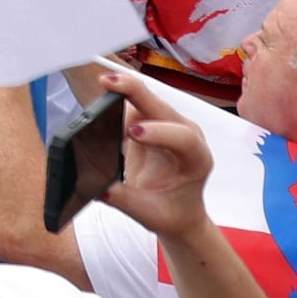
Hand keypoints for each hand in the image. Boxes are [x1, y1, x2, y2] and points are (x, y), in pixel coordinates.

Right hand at [88, 66, 217, 237]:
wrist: (179, 210)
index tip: (133, 133)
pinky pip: (135, 103)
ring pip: (147, 99)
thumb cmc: (172, 212)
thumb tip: (99, 187)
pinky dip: (119, 97)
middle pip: (162, 107)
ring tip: (105, 83)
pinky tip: (105, 94)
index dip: (159, 132)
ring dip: (127, 90)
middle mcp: (188, 135)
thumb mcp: (149, 214)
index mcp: (197, 159)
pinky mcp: (152, 120)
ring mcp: (170, 124)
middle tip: (110, 83)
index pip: (184, 138)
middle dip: (137, 93)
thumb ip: (124, 199)